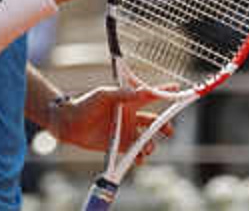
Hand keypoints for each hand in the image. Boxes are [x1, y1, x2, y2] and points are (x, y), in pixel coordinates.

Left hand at [54, 87, 174, 163]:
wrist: (70, 123)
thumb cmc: (86, 104)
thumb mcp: (103, 95)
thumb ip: (121, 94)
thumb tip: (139, 91)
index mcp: (129, 100)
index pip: (150, 96)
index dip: (165, 93)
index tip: (178, 90)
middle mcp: (130, 116)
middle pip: (154, 121)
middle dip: (165, 126)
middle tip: (169, 131)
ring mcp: (126, 131)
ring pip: (147, 139)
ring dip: (151, 144)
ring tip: (147, 147)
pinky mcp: (120, 145)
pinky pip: (135, 152)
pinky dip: (140, 157)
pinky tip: (139, 158)